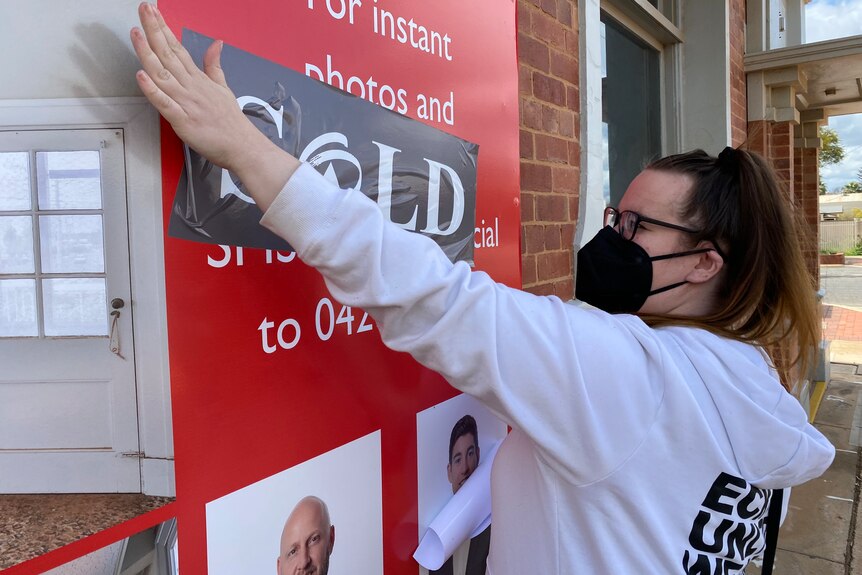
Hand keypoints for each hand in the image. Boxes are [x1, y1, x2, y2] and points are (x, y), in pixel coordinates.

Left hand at [130, 2, 298, 208]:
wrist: (243, 147)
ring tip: (136, 34)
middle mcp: (191, 87)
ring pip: (162, 74)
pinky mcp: (183, 121)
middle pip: (168, 54)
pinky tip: (142, 76)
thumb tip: (216, 44)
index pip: (178, 48)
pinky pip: (165, 103)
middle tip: (144, 9)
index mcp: (199, 79)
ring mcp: (186, 103)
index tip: (153, 12)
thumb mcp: (224, 88)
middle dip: (153, 30)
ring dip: (148, 53)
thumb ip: (214, 66)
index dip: (164, 28)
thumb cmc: (232, 123)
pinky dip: (152, 90)